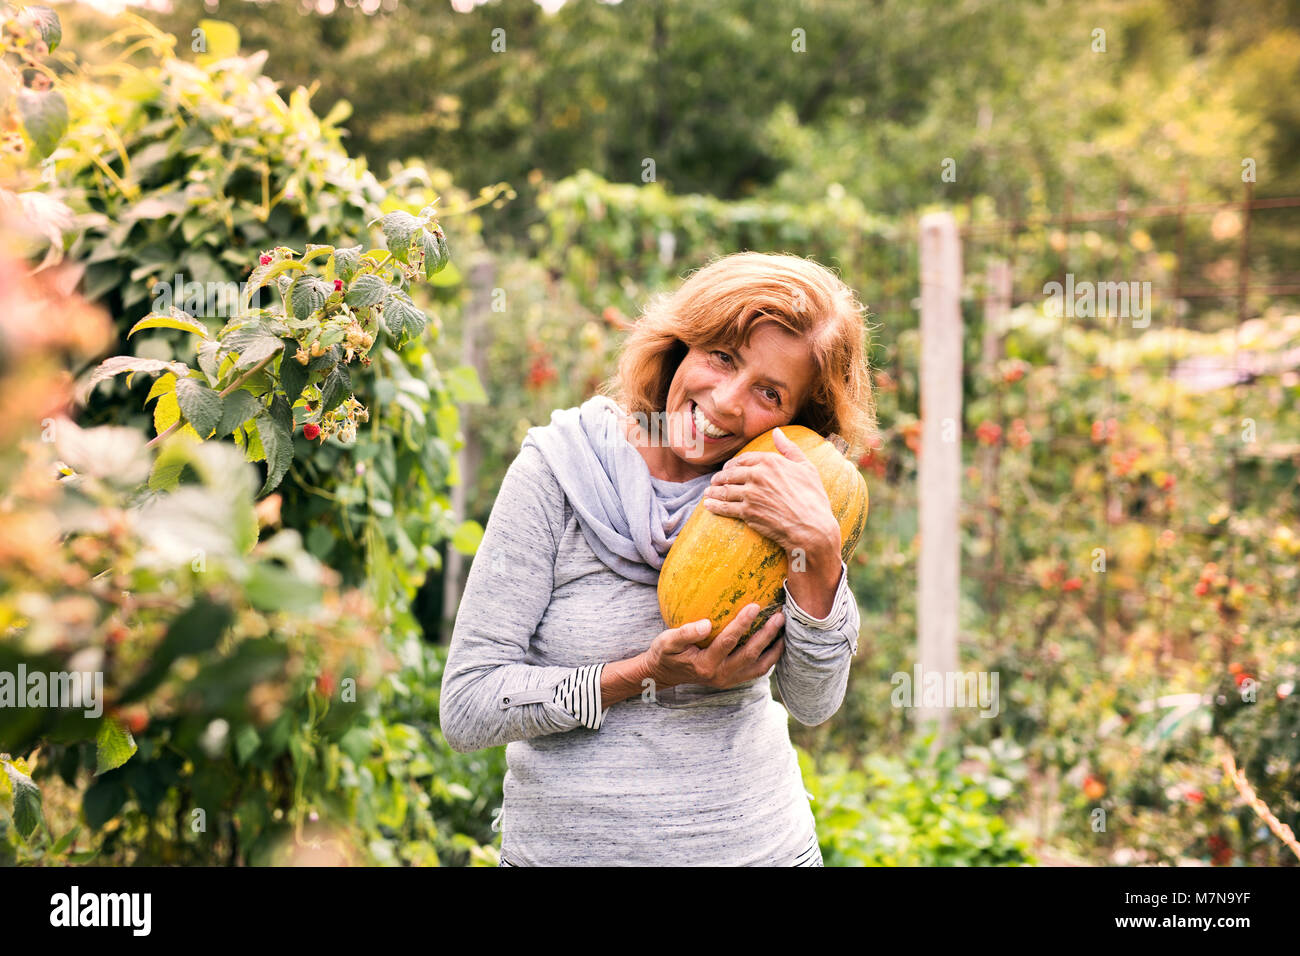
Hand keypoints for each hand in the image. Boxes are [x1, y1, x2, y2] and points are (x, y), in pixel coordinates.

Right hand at [644, 603, 785, 690]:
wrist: (665, 674)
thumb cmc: (665, 653)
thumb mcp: (667, 642)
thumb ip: (685, 633)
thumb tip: (707, 623)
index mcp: (705, 664)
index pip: (728, 642)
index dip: (742, 624)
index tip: (754, 605)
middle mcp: (720, 675)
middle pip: (750, 655)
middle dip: (767, 635)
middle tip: (779, 616)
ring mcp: (728, 680)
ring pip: (759, 667)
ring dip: (774, 649)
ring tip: (784, 630)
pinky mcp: (733, 680)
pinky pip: (757, 671)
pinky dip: (770, 658)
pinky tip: (776, 643)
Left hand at [700, 426, 839, 554]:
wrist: (812, 528)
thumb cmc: (813, 498)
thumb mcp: (807, 468)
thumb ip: (789, 448)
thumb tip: (777, 432)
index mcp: (770, 461)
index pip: (743, 459)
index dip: (732, 464)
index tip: (728, 469)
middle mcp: (758, 475)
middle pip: (730, 474)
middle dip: (720, 478)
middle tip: (714, 482)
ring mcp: (751, 494)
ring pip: (725, 490)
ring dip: (713, 492)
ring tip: (707, 494)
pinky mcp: (747, 512)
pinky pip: (725, 507)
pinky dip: (714, 506)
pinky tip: (708, 506)